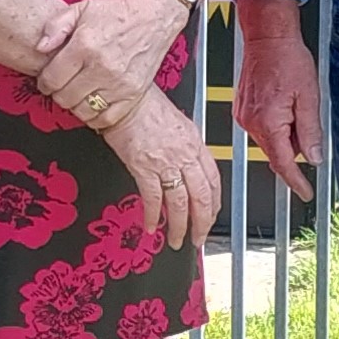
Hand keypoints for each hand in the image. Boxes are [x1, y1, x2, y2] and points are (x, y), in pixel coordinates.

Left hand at [32, 0, 182, 118]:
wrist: (154, 14)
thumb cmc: (117, 11)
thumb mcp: (81, 8)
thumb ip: (55, 26)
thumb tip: (40, 48)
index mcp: (85, 45)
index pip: (52, 79)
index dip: (44, 82)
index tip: (47, 80)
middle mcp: (102, 67)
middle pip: (65, 97)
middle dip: (58, 93)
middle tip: (62, 86)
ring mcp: (119, 83)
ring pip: (83, 110)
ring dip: (75, 105)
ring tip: (77, 93)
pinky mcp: (134, 93)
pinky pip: (106, 118)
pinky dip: (95, 116)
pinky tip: (93, 103)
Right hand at [99, 88, 221, 251]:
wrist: (124, 99)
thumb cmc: (145, 106)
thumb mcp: (177, 124)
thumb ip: (186, 146)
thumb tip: (186, 165)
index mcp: (195, 143)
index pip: (213, 180)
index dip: (214, 203)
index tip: (211, 216)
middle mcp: (185, 155)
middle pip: (201, 197)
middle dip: (202, 222)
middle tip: (198, 238)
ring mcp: (166, 162)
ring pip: (180, 203)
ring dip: (179, 226)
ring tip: (176, 240)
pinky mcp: (144, 167)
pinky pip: (153, 198)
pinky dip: (153, 215)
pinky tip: (151, 226)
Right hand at [231, 0, 322, 201]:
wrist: (268, 37)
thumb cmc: (287, 59)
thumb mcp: (309, 97)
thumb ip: (310, 131)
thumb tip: (314, 158)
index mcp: (268, 123)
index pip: (283, 163)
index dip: (296, 181)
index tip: (306, 192)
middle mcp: (251, 123)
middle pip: (277, 151)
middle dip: (294, 145)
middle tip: (306, 116)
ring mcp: (244, 116)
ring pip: (270, 139)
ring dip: (285, 132)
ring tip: (294, 101)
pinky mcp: (242, 109)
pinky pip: (262, 127)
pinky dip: (275, 123)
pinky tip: (283, 101)